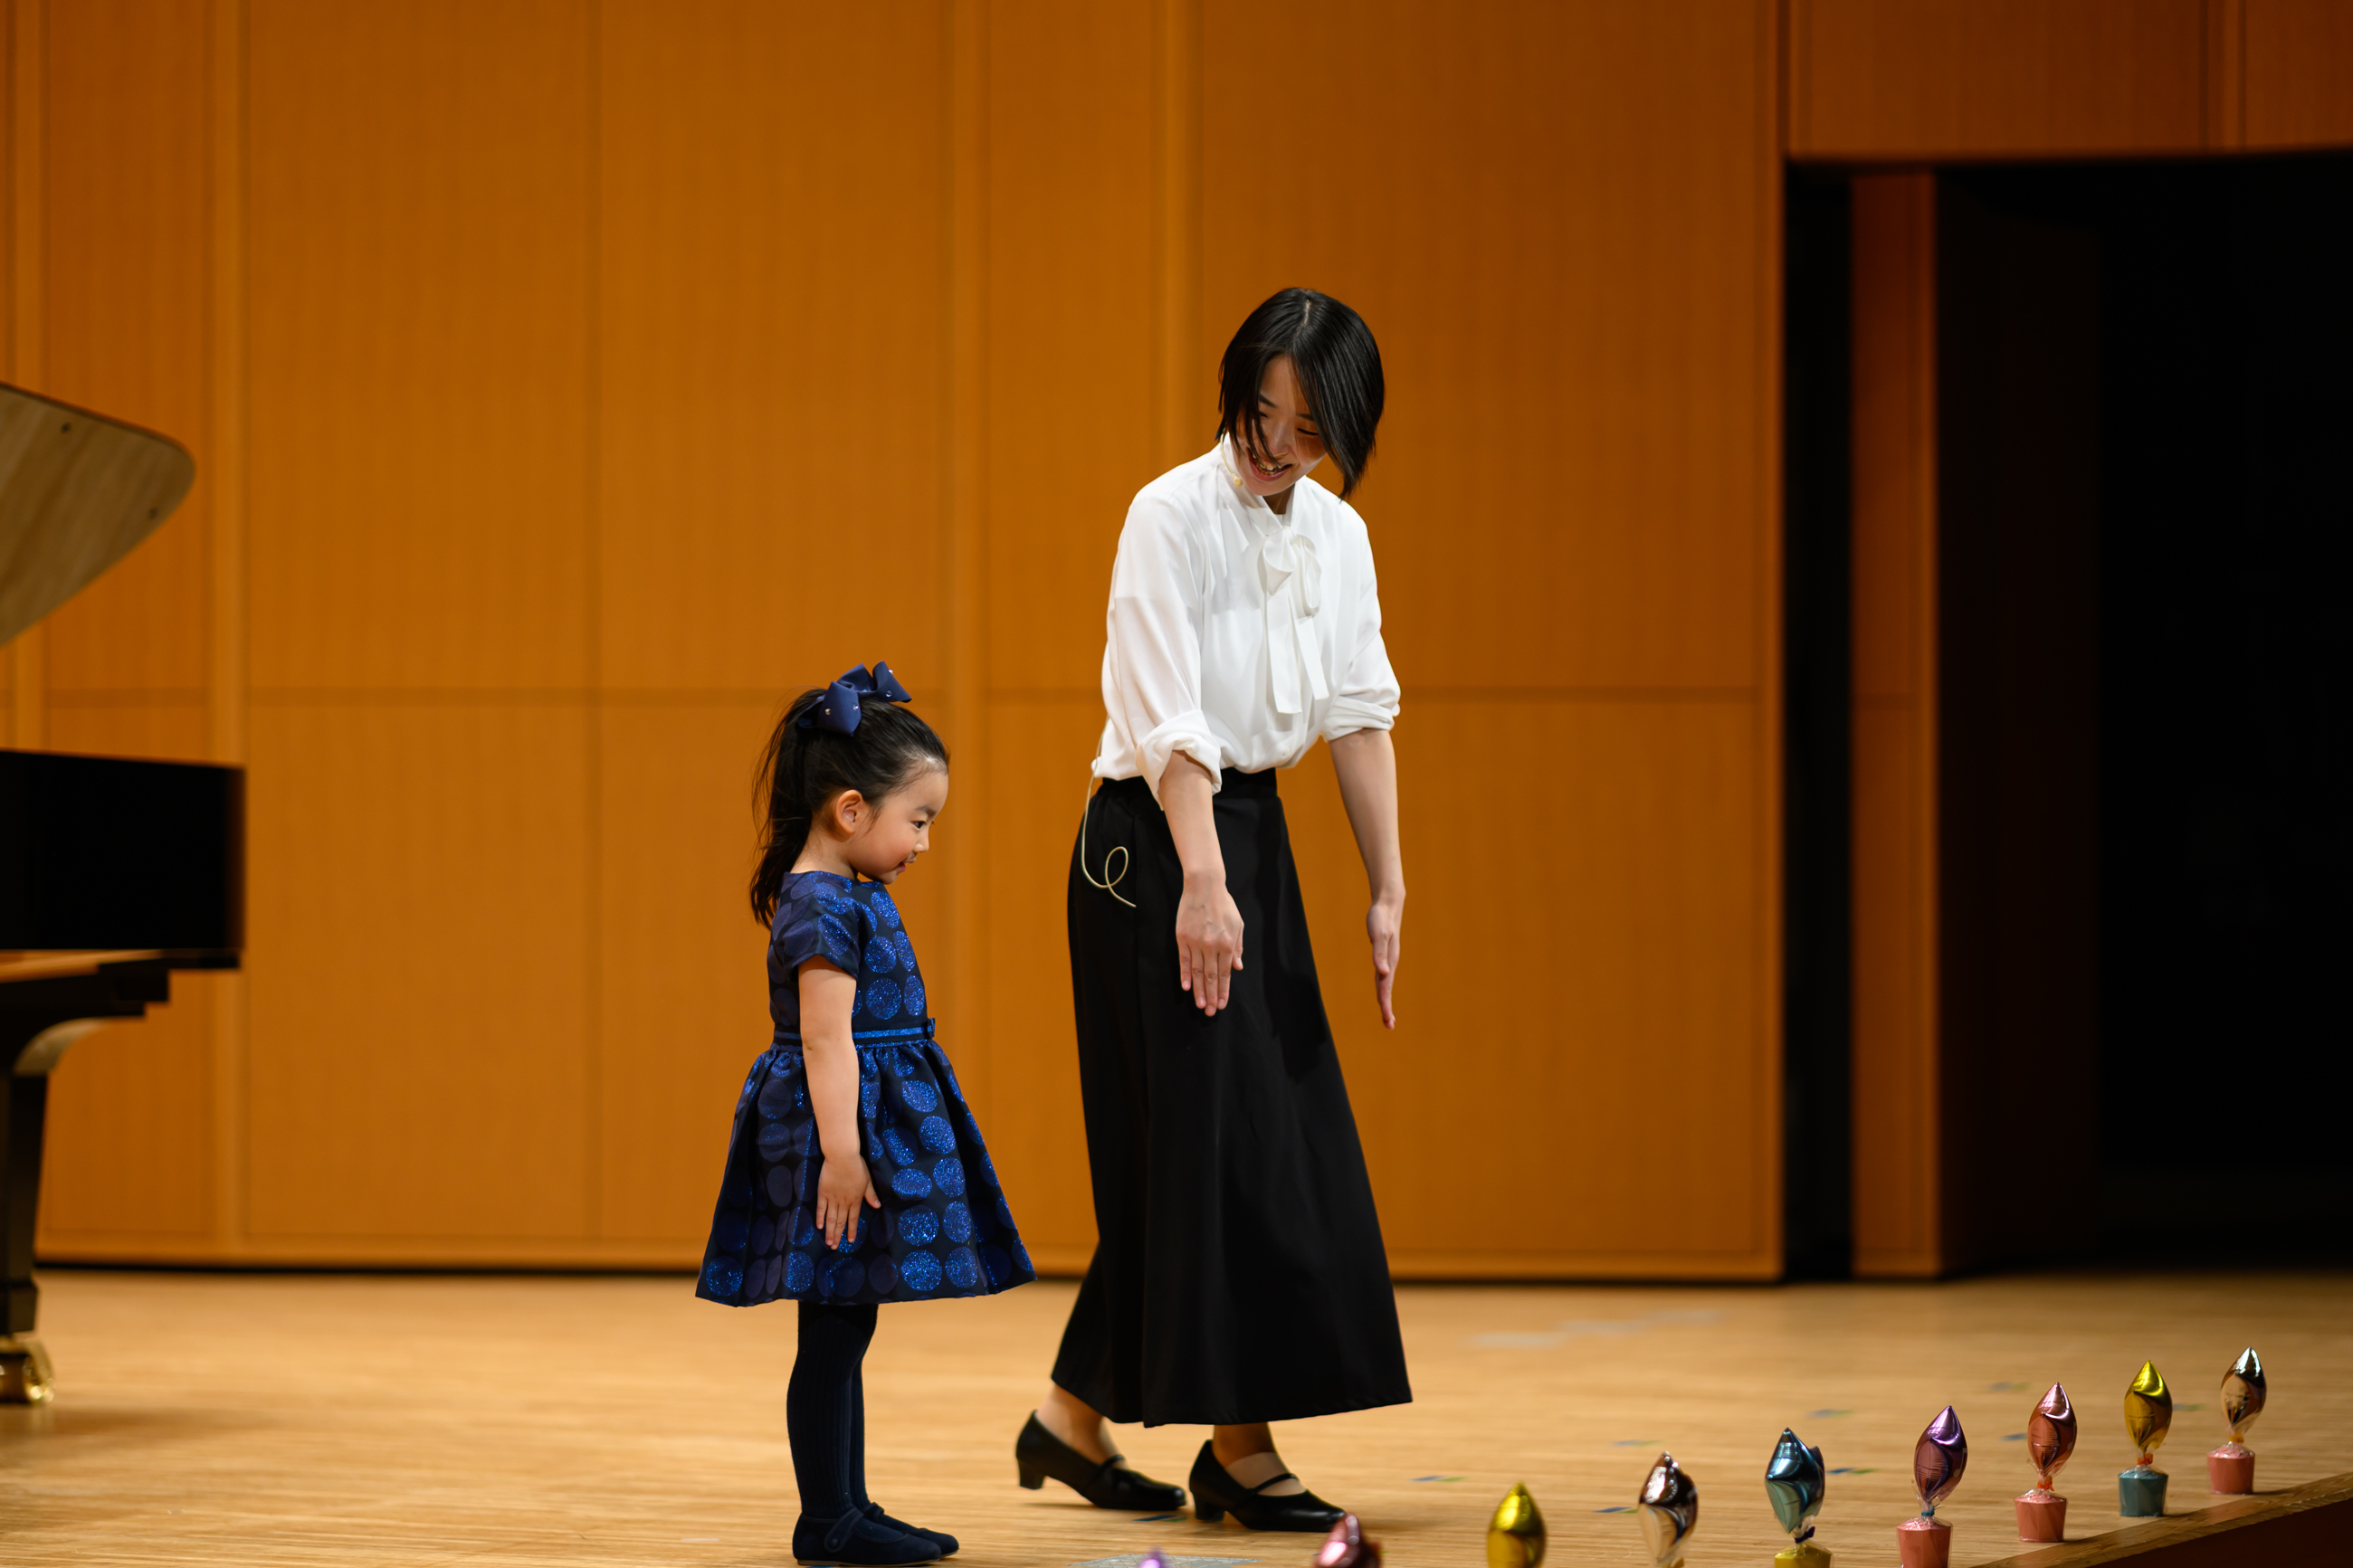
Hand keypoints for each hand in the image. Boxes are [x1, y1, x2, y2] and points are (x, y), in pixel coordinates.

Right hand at [815, 1149, 879, 1248]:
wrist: (842, 1157)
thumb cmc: (856, 1166)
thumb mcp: (867, 1180)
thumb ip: (871, 1194)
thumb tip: (878, 1206)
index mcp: (855, 1200)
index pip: (853, 1219)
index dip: (851, 1230)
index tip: (850, 1241)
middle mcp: (844, 1202)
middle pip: (841, 1222)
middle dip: (838, 1235)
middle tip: (834, 1247)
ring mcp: (832, 1198)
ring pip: (831, 1218)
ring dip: (830, 1232)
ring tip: (828, 1242)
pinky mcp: (823, 1193)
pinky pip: (821, 1208)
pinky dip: (820, 1218)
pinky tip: (819, 1227)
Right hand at [1176, 873, 1244, 1014]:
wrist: (1204, 886)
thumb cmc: (1224, 904)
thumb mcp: (1238, 924)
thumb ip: (1238, 946)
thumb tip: (1238, 968)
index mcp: (1228, 943)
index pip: (1226, 973)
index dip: (1224, 990)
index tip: (1222, 1004)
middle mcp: (1212, 945)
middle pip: (1211, 976)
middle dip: (1212, 996)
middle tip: (1211, 1013)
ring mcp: (1196, 942)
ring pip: (1197, 972)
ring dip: (1199, 991)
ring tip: (1201, 1005)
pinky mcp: (1183, 937)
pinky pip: (1184, 960)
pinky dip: (1185, 975)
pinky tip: (1186, 987)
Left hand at [1366, 890, 1402, 1028]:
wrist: (1388, 905)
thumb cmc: (1381, 918)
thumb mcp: (1379, 934)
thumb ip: (1379, 953)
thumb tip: (1383, 973)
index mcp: (1389, 961)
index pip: (1385, 987)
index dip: (1385, 1003)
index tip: (1387, 1019)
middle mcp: (1389, 963)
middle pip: (1387, 990)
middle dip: (1387, 1008)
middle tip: (1389, 1026)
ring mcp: (1387, 960)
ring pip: (1386, 985)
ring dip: (1386, 1001)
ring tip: (1387, 1017)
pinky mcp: (1384, 956)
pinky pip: (1383, 976)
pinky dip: (1383, 988)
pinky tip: (1383, 993)